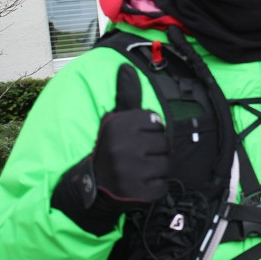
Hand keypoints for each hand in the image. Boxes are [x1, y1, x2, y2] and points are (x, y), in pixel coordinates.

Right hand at [91, 64, 169, 205]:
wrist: (95, 185)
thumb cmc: (111, 147)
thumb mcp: (116, 119)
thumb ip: (127, 95)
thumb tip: (126, 67)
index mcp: (118, 126)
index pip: (156, 123)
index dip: (149, 131)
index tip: (134, 139)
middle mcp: (122, 147)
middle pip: (163, 144)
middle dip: (153, 150)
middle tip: (136, 156)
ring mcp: (131, 171)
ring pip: (165, 164)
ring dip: (155, 168)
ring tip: (137, 169)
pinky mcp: (138, 192)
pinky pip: (162, 184)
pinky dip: (154, 185)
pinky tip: (139, 182)